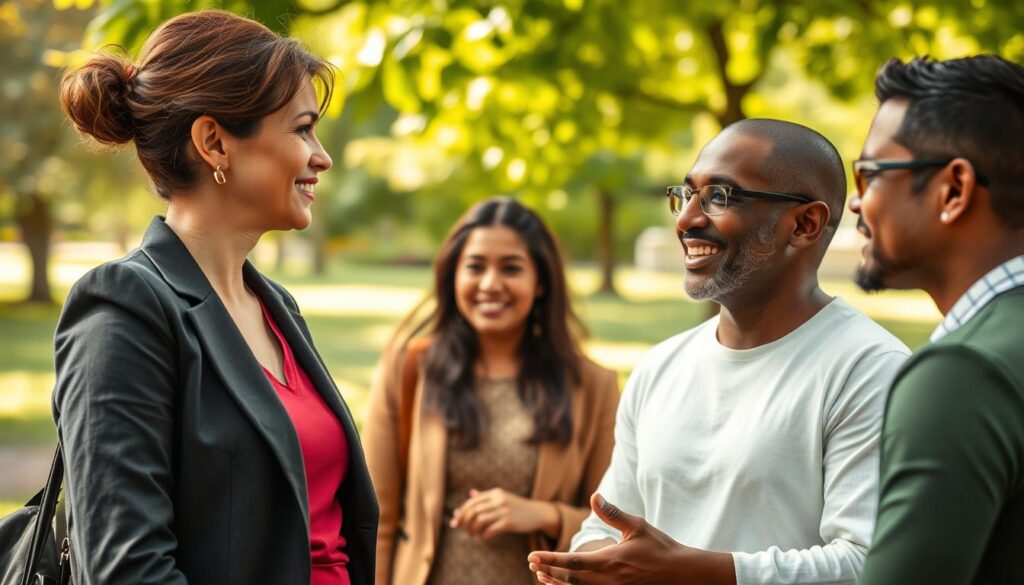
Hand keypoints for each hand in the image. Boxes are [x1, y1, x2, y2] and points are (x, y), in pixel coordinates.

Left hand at [450, 488, 559, 539]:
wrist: (537, 513)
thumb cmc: (516, 507)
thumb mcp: (502, 498)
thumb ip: (486, 497)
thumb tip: (470, 494)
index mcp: (495, 493)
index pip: (472, 502)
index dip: (461, 512)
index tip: (454, 522)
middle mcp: (498, 500)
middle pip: (474, 511)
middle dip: (464, 522)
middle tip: (464, 530)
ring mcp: (504, 510)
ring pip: (480, 520)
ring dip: (472, 529)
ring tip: (473, 534)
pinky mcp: (510, 522)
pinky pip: (490, 529)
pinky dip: (484, 535)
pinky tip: (483, 537)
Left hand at [527, 493, 735, 584]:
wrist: (681, 572)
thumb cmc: (659, 546)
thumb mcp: (637, 525)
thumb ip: (612, 513)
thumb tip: (594, 496)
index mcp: (611, 560)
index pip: (573, 562)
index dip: (551, 559)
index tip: (533, 556)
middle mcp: (609, 579)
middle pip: (570, 578)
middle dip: (549, 570)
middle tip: (531, 563)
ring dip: (558, 582)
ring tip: (542, 575)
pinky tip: (563, 583)